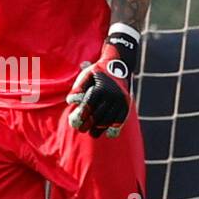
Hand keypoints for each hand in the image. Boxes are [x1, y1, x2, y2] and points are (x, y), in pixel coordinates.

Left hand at [66, 24, 138, 138]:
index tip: (75, 123)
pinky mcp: (127, 103)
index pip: (89, 106)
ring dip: (100, 129)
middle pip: (99, 115)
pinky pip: (121, 119)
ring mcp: (121, 100)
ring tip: (92, 134)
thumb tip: (71, 102)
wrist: (119, 64)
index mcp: (100, 88)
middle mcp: (112, 95)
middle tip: (82, 130)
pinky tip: (108, 134)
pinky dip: (115, 128)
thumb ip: (78, 88)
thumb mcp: (86, 75)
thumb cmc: (98, 72)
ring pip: (109, 119)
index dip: (82, 116)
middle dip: (89, 125)